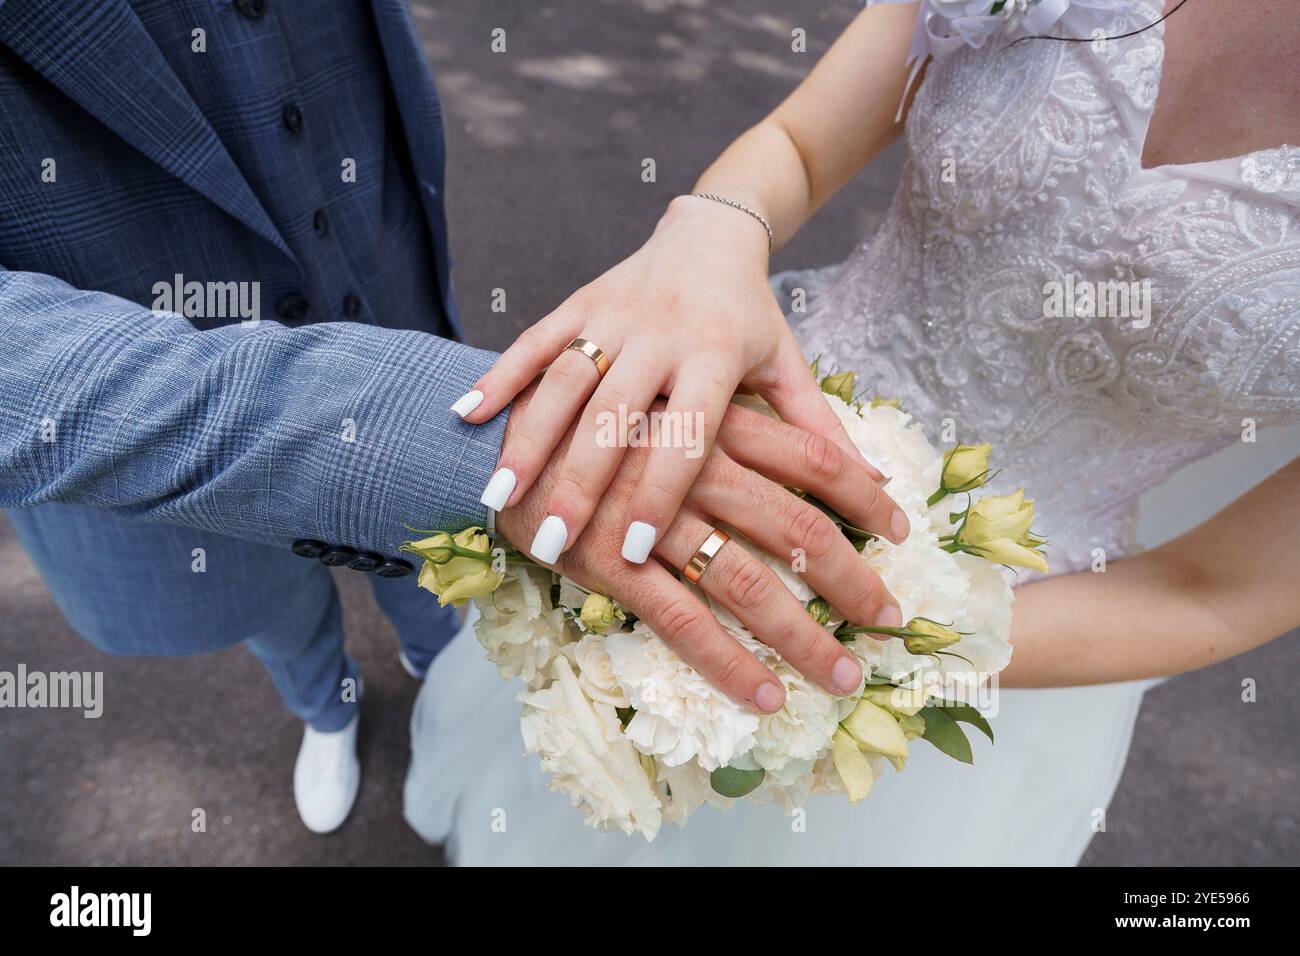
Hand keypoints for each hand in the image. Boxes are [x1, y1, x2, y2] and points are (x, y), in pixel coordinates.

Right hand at [457, 194, 907, 565]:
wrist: (712, 231)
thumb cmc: (752, 317)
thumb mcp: (789, 366)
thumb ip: (820, 430)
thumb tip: (879, 498)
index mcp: (719, 353)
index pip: (691, 431)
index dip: (663, 490)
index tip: (638, 546)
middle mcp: (662, 333)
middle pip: (618, 415)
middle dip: (582, 481)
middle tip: (553, 542)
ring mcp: (611, 315)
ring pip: (564, 382)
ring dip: (529, 441)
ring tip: (498, 500)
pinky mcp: (575, 302)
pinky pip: (532, 340)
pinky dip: (500, 377)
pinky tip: (465, 417)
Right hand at [494, 382, 903, 713]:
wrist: (485, 425)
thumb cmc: (591, 403)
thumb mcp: (674, 378)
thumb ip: (764, 405)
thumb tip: (844, 447)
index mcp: (710, 406)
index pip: (811, 452)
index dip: (863, 492)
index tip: (902, 526)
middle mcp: (689, 459)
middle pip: (791, 525)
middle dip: (849, 578)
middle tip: (891, 619)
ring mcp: (647, 515)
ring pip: (743, 581)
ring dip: (800, 636)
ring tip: (842, 677)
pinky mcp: (607, 560)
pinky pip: (678, 619)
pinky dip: (725, 662)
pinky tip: (761, 695)